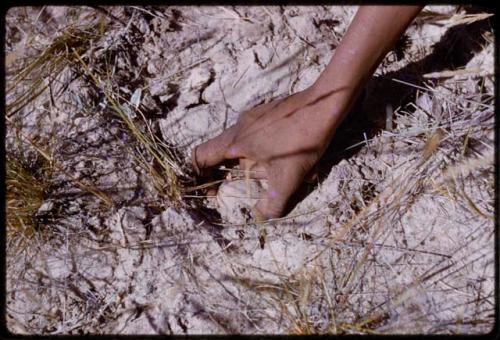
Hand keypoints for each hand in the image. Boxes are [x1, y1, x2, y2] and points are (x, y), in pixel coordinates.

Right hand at [192, 86, 345, 219]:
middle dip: (227, 172)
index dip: (198, 176)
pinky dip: (260, 149)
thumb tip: (261, 218)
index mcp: (236, 142)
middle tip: (240, 186)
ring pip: (240, 144)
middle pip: (220, 152)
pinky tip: (284, 155)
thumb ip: (272, 203)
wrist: (323, 106)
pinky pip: (255, 134)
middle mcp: (239, 127)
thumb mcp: (288, 179)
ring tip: (270, 171)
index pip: (201, 156)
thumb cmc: (302, 141)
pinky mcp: (267, 113)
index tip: (212, 191)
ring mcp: (253, 117)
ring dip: (247, 162)